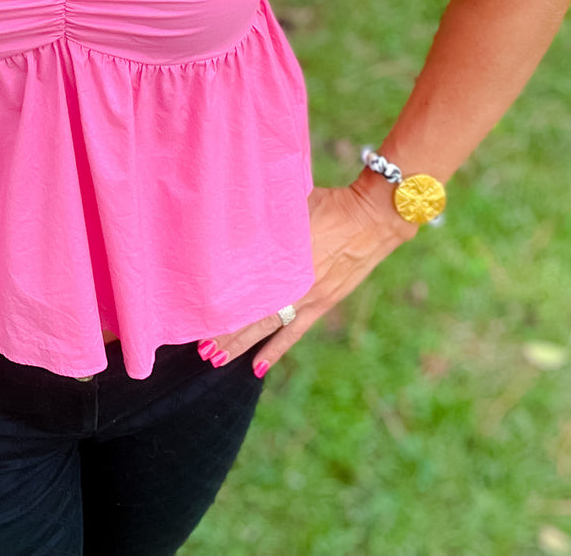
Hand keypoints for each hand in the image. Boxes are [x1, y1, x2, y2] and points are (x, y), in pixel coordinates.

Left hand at [196, 180, 417, 376]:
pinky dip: (275, 349)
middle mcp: (293, 284)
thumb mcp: (293, 206)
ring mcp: (309, 297)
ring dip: (242, 344)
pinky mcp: (323, 303)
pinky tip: (259, 367)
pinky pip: (294, 332)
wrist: (372, 219)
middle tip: (201, 348)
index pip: (245, 289)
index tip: (198, 315)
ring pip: (268, 327)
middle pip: (251, 314)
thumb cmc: (330, 203)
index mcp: (283, 260)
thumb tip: (238, 212)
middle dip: (225, 332)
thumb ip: (268, 219)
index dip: (222, 304)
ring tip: (217, 359)